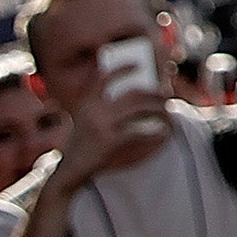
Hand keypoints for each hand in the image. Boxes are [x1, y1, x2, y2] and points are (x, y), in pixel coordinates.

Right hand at [46, 77, 172, 193]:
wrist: (68, 172)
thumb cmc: (81, 146)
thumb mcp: (84, 122)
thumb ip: (100, 108)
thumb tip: (133, 96)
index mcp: (87, 104)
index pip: (104, 79)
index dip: (121, 69)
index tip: (138, 64)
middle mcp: (93, 112)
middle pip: (133, 94)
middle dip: (154, 93)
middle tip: (167, 95)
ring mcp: (101, 126)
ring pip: (140, 110)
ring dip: (158, 111)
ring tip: (168, 114)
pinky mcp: (108, 142)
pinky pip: (140, 133)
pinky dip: (155, 133)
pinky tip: (163, 134)